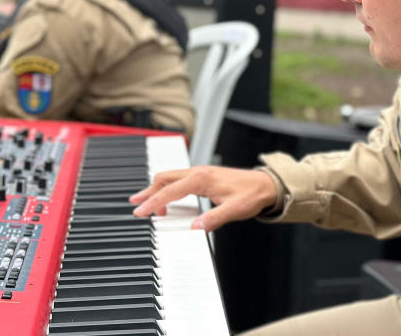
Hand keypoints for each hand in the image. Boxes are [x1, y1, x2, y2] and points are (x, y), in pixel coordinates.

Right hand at [129, 166, 277, 232]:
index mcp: (201, 179)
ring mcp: (199, 173)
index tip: (140, 211)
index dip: (152, 202)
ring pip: (170, 178)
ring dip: (156, 190)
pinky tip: (167, 199)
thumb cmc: (251, 195)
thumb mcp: (234, 210)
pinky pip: (178, 180)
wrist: (265, 185)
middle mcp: (197, 173)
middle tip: (136, 205)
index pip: (169, 191)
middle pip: (164, 179)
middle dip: (148, 192)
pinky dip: (167, 189)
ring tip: (146, 203)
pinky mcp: (202, 177)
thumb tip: (195, 228)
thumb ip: (214, 219)